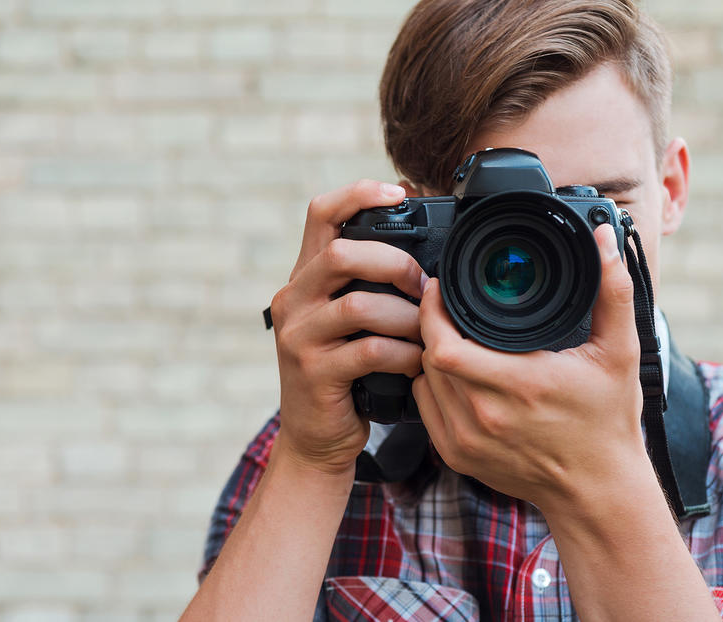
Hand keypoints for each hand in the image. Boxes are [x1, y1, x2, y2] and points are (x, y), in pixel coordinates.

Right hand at [269, 180, 426, 474]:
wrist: (316, 438)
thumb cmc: (346, 374)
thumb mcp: (349, 322)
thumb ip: (370, 286)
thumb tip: (427, 249)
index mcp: (305, 279)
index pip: (320, 214)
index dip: (358, 194)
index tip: (399, 193)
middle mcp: (294, 300)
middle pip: (339, 254)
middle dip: (393, 262)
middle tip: (423, 284)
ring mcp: (298, 337)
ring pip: (358, 306)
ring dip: (406, 316)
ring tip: (428, 331)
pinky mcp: (314, 373)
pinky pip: (369, 351)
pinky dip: (403, 353)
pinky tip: (417, 362)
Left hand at [412, 224, 646, 511]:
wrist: (597, 490)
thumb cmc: (607, 421)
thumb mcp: (619, 353)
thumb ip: (612, 292)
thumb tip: (603, 240)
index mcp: (520, 386)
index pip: (445, 345)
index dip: (433, 311)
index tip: (438, 288)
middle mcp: (486, 416)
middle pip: (429, 357)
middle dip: (430, 325)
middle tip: (443, 304)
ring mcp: (466, 440)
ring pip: (423, 380)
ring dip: (429, 353)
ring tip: (448, 333)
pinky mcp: (456, 456)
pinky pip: (424, 407)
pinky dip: (431, 384)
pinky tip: (451, 371)